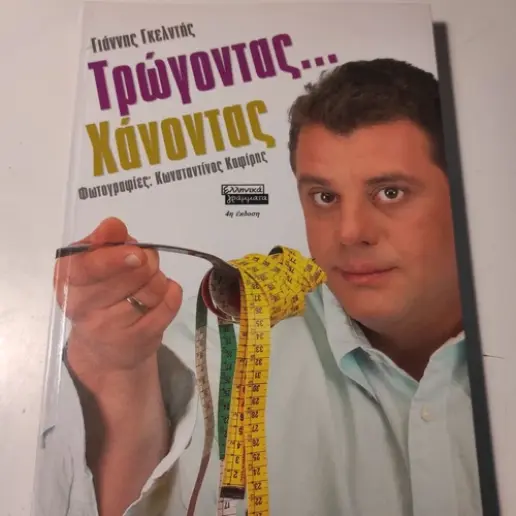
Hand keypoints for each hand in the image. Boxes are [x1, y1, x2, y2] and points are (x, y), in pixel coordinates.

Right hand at [54, 217, 182, 373]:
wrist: (101, 350)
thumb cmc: (96, 295)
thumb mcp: (91, 264)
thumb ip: (104, 241)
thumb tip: (113, 226)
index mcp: (69, 282)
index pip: (89, 268)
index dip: (115, 258)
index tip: (135, 252)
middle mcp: (86, 308)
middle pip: (132, 275)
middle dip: (147, 260)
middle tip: (143, 260)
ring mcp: (114, 328)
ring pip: (153, 289)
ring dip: (158, 277)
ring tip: (148, 280)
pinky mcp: (141, 339)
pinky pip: (168, 306)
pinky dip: (172, 292)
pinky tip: (163, 292)